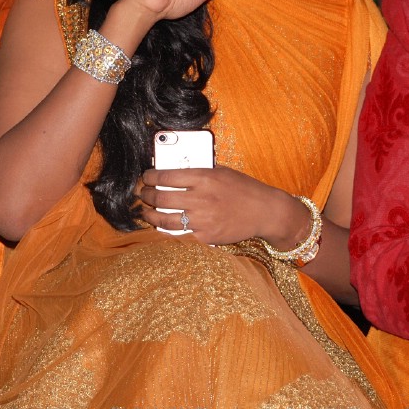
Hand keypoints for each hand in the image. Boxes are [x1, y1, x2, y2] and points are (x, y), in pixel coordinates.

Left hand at [137, 165, 307, 246]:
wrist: (265, 211)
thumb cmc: (245, 189)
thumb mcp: (223, 172)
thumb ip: (200, 172)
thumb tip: (175, 172)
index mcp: (204, 178)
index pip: (165, 175)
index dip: (150, 177)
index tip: (146, 177)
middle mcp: (201, 198)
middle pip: (160, 197)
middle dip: (146, 195)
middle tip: (143, 194)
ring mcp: (202, 219)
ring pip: (164, 219)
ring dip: (150, 216)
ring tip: (146, 213)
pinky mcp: (206, 236)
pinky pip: (179, 234)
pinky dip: (168, 230)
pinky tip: (163, 227)